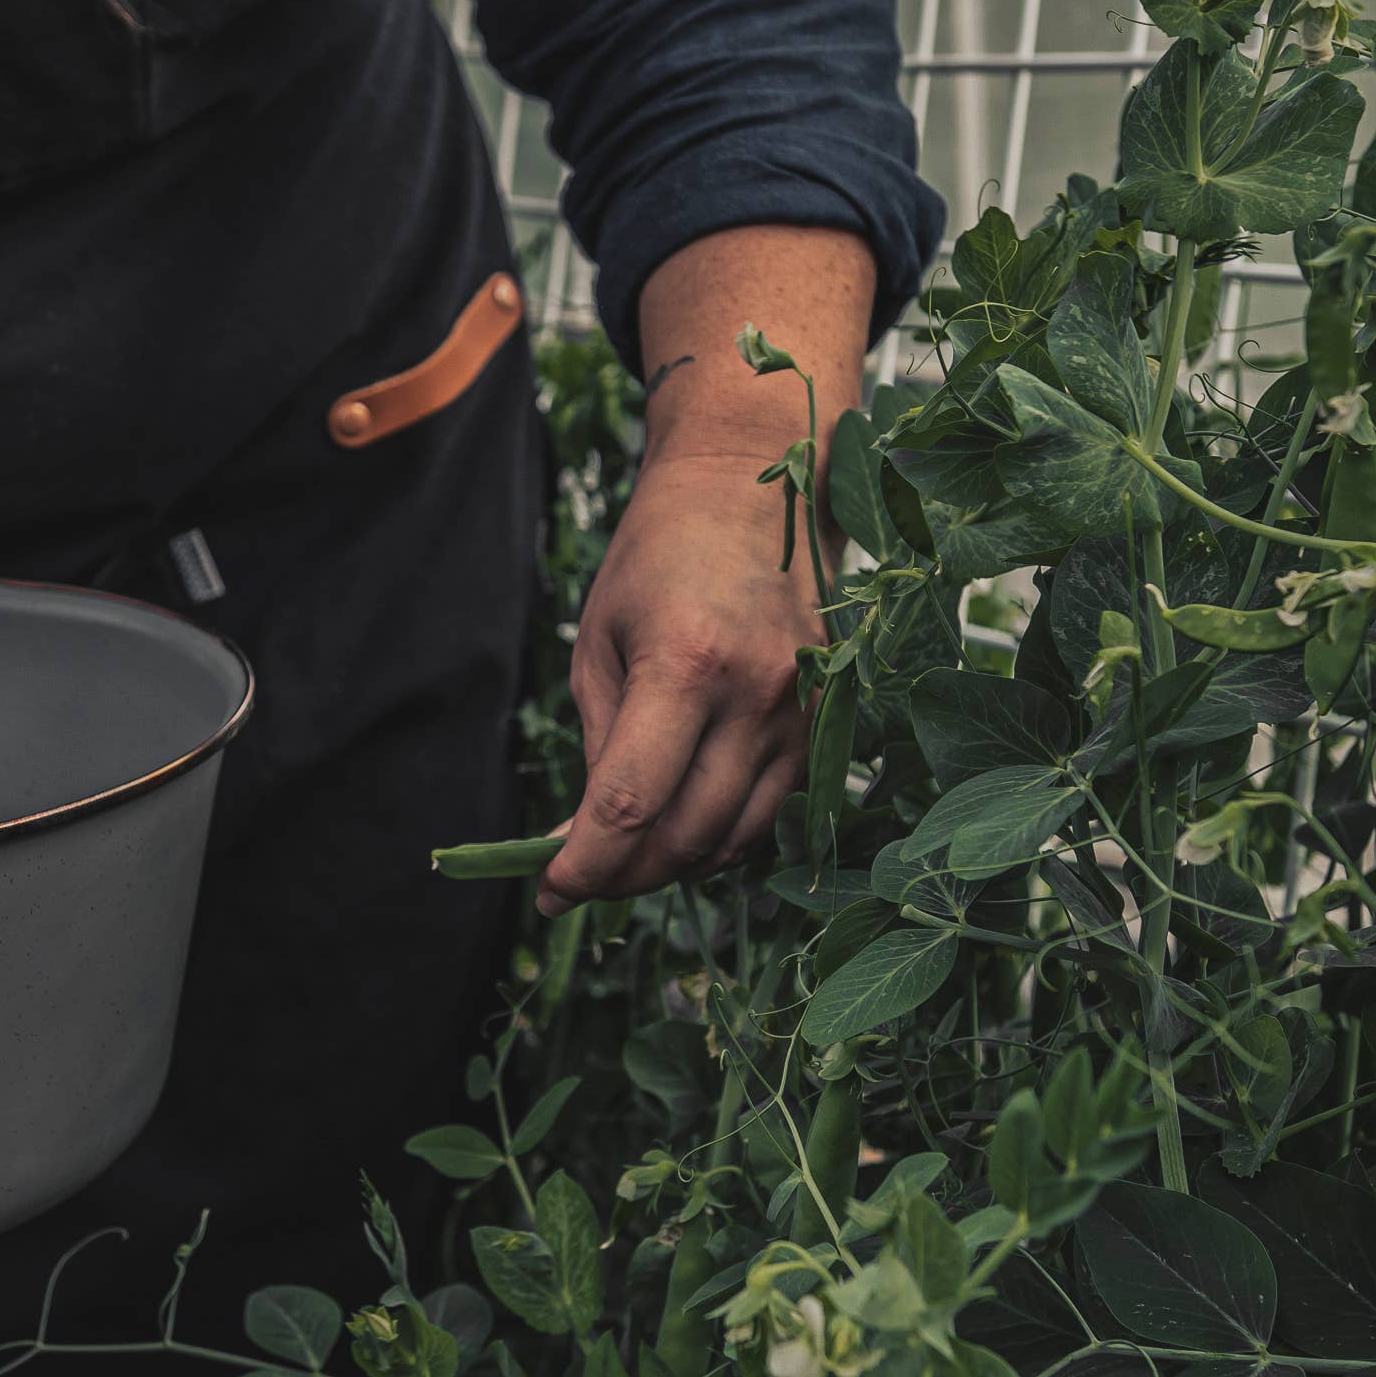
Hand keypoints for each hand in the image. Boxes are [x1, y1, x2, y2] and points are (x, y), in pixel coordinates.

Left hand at [539, 432, 825, 910]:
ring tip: (627, 855)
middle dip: (624, 876)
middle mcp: (755, 697)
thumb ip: (598, 743)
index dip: (585, 865)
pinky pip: (772, 813)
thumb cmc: (658, 555)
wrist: (753, 486)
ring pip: (734, 839)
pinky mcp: (826, 722)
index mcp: (684, 666)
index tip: (550, 889)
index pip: (629, 805)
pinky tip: (683, 824)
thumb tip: (583, 838)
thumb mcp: (601, 641)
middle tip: (582, 880)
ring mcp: (801, 713)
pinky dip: (723, 837)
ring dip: (674, 866)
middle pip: (686, 836)